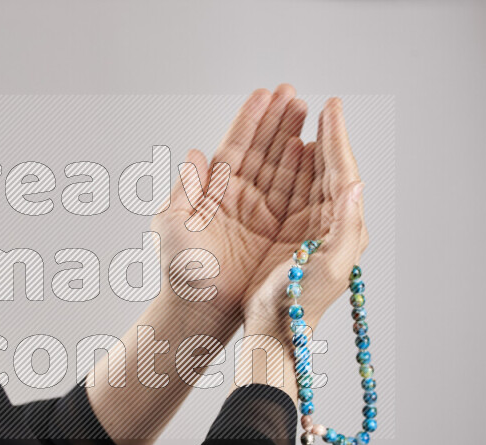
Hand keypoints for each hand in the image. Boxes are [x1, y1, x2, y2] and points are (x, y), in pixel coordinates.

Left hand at [152, 84, 310, 329]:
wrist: (200, 310)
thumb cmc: (181, 272)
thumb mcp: (172, 224)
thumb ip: (185, 188)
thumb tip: (193, 154)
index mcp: (214, 192)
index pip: (235, 148)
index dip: (249, 120)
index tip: (264, 93)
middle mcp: (240, 199)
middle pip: (262, 151)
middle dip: (277, 121)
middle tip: (293, 92)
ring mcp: (261, 214)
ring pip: (281, 168)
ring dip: (292, 137)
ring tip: (305, 110)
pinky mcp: (279, 231)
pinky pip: (294, 196)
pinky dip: (304, 172)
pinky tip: (312, 148)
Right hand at [237, 98, 368, 398]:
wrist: (273, 331)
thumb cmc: (299, 305)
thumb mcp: (329, 268)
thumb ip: (347, 227)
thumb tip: (356, 185)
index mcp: (344, 228)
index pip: (342, 173)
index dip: (337, 138)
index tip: (331, 108)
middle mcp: (329, 223)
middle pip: (326, 168)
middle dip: (322, 134)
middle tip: (314, 103)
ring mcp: (308, 226)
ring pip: (307, 174)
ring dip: (303, 143)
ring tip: (298, 116)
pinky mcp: (287, 232)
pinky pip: (289, 190)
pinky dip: (288, 166)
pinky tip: (285, 150)